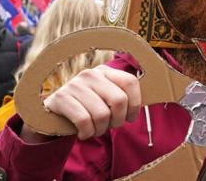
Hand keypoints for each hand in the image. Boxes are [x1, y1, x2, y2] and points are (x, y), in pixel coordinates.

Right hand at [21, 65, 140, 141]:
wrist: (52, 116)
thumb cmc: (87, 109)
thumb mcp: (105, 99)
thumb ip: (124, 98)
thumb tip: (154, 97)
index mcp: (105, 72)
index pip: (130, 82)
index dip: (135, 104)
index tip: (130, 117)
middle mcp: (91, 74)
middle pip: (119, 100)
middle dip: (118, 121)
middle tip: (110, 126)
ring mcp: (74, 84)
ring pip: (102, 114)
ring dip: (100, 130)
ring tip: (95, 130)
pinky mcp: (60, 98)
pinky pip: (84, 120)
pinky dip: (87, 133)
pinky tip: (83, 133)